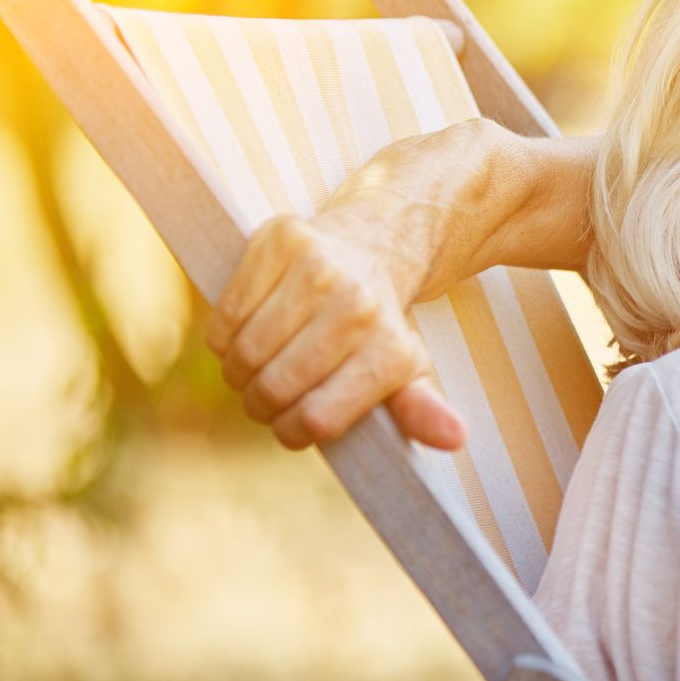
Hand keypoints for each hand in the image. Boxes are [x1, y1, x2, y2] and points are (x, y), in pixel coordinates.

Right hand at [204, 211, 466, 450]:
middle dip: (261, 405)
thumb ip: (421, 411)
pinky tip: (246, 334)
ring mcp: (319, 269)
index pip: (317, 419)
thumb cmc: (380, 324)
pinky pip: (227, 314)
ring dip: (238, 374)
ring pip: (245, 354)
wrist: (375, 244)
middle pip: (274, 388)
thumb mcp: (407, 371)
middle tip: (266, 399)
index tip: (293, 426)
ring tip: (255, 369)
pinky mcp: (281, 241)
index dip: (292, 433)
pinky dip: (224, 338)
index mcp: (393, 349)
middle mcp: (359, 306)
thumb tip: (455, 439)